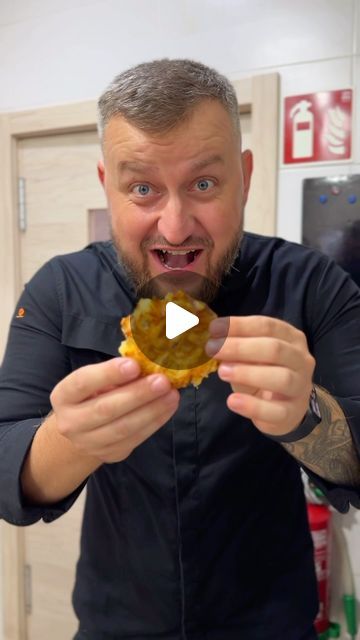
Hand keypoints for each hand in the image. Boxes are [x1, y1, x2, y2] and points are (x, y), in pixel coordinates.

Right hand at [50, 358, 178, 463]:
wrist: (81, 431)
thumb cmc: (92, 395)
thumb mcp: (94, 380)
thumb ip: (114, 372)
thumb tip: (147, 361)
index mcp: (63, 396)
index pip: (83, 383)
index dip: (108, 373)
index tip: (134, 364)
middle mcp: (71, 422)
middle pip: (106, 409)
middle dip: (137, 394)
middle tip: (162, 381)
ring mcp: (89, 443)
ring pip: (124, 428)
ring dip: (152, 410)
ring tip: (172, 394)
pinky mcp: (110, 454)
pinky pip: (136, 438)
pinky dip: (156, 422)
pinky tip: (169, 407)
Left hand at [205, 316, 314, 436]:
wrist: (286, 407)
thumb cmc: (265, 373)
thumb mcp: (251, 356)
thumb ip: (237, 348)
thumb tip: (214, 342)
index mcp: (291, 338)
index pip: (267, 326)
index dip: (240, 326)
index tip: (214, 328)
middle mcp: (301, 359)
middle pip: (275, 349)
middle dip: (240, 347)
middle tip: (213, 349)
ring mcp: (301, 387)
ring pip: (281, 378)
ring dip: (248, 374)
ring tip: (222, 372)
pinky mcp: (293, 413)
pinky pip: (276, 411)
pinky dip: (253, 406)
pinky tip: (232, 401)